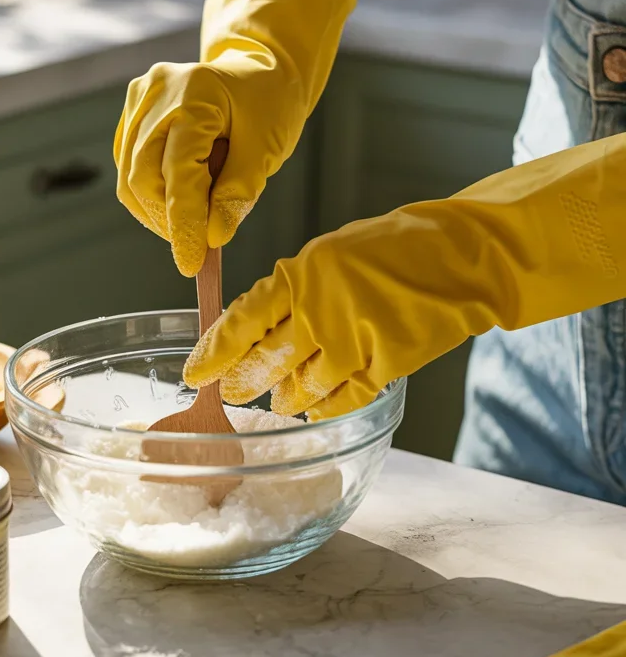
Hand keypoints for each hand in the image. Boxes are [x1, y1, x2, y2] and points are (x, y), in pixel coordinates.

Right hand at [113, 0, 354, 275]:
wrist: (259, 65)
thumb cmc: (269, 103)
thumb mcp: (267, 148)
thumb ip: (239, 192)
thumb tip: (212, 237)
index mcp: (194, 94)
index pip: (178, 172)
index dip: (183, 224)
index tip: (191, 265)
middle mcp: (156, 91)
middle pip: (143, 177)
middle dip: (168, 221)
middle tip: (197, 246)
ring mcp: (139, 97)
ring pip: (129, 176)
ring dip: (156, 212)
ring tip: (190, 223)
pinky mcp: (132, 108)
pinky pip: (128, 164)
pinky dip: (149, 193)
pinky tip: (176, 201)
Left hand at [185, 134, 625, 417]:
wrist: (462, 255)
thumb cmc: (394, 248)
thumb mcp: (330, 254)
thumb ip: (293, 289)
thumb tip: (256, 328)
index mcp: (301, 274)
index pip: (241, 320)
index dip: (213, 351)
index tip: (194, 373)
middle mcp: (321, 310)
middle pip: (265, 362)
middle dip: (242, 383)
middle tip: (231, 394)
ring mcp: (354, 341)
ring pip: (301, 389)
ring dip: (286, 399)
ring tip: (280, 400)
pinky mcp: (386, 365)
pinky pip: (340, 400)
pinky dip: (323, 408)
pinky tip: (316, 407)